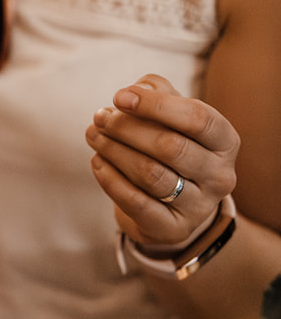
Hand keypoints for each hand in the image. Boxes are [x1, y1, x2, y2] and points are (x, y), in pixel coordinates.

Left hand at [87, 74, 237, 254]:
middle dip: (126, 128)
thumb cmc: (171, 144)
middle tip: (99, 118)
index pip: (198, 119)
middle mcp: (220, 176)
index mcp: (225, 142)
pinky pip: (136, 202)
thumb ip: (158, 92)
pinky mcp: (173, 228)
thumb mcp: (171, 115)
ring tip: (93, 135)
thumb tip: (136, 90)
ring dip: (114, 150)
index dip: (156, 105)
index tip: (119, 96)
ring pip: (151, 174)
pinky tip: (97, 161)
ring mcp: (200, 206)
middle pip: (170, 147)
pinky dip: (110, 179)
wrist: (176, 203)